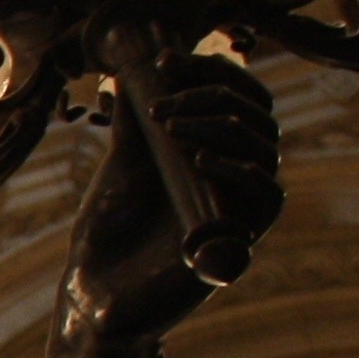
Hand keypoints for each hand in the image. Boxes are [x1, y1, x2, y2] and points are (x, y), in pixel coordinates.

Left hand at [67, 47, 281, 349]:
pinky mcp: (236, 244)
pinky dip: (239, 170)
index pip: (239, 100)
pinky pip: (266, 199)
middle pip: (258, 117)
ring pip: (265, 150)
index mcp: (213, 157)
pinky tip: (199, 160)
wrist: (91, 297)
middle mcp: (234, 181)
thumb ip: (135, 126)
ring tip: (171, 127)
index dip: (213, 73)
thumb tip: (131, 76)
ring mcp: (238, 211)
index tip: (166, 60)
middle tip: (161, 102)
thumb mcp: (123, 168)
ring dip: (220, 126)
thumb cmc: (106, 238)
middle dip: (212, 95)